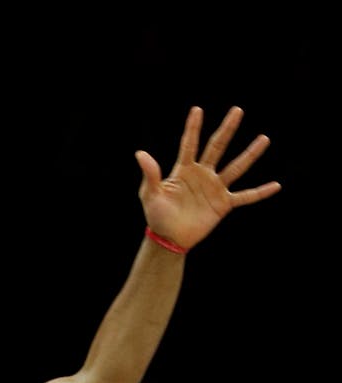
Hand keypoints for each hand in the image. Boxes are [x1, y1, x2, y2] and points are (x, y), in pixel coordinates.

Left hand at [135, 105, 280, 249]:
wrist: (168, 238)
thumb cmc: (156, 215)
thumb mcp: (150, 194)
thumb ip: (150, 174)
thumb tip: (140, 153)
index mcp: (184, 170)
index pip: (189, 144)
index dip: (193, 127)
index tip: (197, 109)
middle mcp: (203, 175)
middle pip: (217, 147)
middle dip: (227, 129)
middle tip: (237, 110)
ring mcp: (215, 188)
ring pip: (236, 167)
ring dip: (250, 153)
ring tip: (264, 138)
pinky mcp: (223, 204)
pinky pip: (245, 196)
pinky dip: (260, 192)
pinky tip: (276, 185)